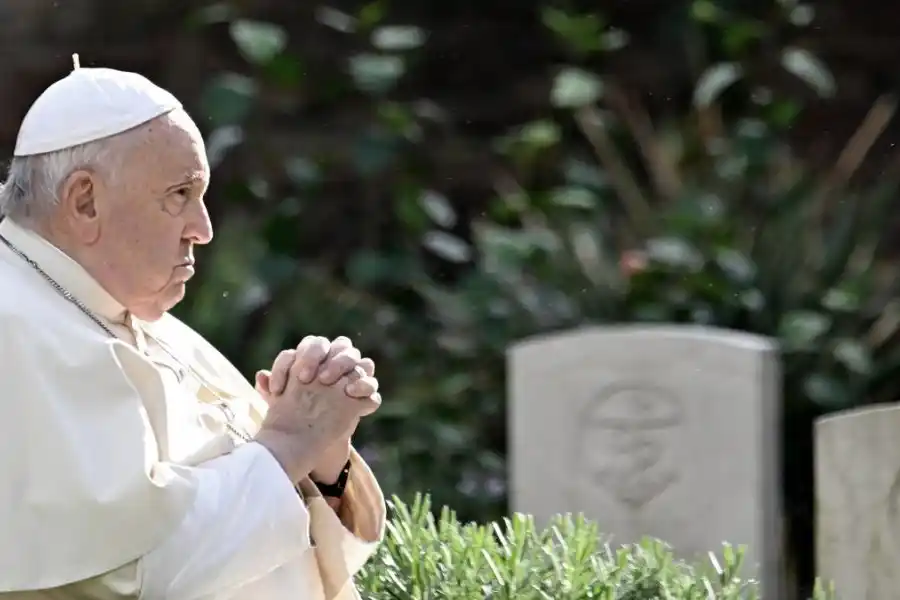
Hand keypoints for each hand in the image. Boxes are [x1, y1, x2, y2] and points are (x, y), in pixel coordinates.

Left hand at [255, 336, 378, 482]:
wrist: (310, 438)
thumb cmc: (294, 412)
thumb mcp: (279, 402)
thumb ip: (271, 388)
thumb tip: (261, 376)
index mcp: (317, 357)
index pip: (315, 344)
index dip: (304, 356)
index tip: (291, 379)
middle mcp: (338, 362)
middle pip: (342, 345)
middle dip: (329, 357)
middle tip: (311, 378)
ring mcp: (354, 377)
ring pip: (361, 359)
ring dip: (346, 364)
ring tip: (329, 383)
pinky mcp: (364, 396)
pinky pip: (371, 385)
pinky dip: (364, 386)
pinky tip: (350, 394)